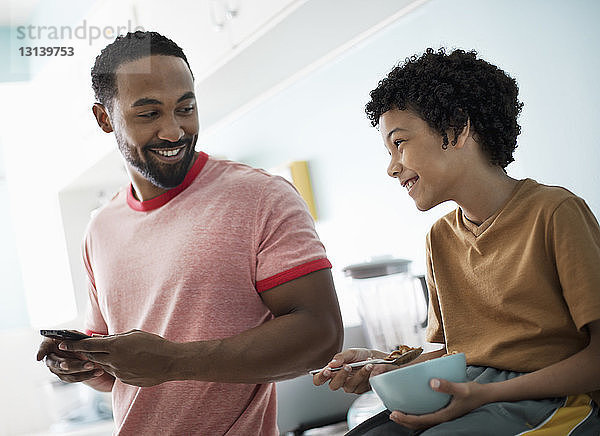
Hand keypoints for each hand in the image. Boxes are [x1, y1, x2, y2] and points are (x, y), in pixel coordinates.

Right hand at [36, 337, 104, 382]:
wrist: (77, 348)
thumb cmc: (71, 339)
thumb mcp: (72, 334)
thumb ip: (72, 336)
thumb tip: (74, 340)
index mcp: (49, 346)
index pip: (43, 348)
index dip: (41, 352)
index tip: (39, 357)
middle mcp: (51, 360)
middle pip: (59, 364)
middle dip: (73, 364)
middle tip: (86, 363)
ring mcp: (58, 370)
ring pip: (68, 374)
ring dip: (82, 372)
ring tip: (94, 366)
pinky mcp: (67, 376)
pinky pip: (76, 378)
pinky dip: (88, 375)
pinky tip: (98, 372)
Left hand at [58, 329, 177, 386]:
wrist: (171, 362)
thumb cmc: (154, 344)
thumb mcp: (134, 335)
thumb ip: (115, 337)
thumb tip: (99, 338)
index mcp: (116, 346)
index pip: (88, 345)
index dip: (74, 344)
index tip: (62, 343)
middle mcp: (114, 360)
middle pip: (92, 356)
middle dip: (87, 352)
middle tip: (83, 348)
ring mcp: (119, 373)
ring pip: (104, 365)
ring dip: (104, 359)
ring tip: (115, 353)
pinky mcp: (125, 381)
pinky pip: (116, 372)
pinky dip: (117, 366)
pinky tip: (130, 362)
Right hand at [312, 348, 392, 393]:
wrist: (378, 359)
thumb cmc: (361, 356)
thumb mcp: (351, 353)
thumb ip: (340, 357)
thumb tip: (331, 363)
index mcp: (333, 371)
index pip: (320, 379)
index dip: (320, 377)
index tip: (327, 371)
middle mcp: (340, 380)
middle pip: (333, 386)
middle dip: (340, 376)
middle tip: (347, 366)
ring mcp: (350, 386)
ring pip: (348, 386)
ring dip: (358, 374)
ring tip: (365, 363)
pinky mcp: (361, 389)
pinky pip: (361, 385)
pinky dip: (366, 373)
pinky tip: (370, 365)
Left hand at [389, 378, 489, 429]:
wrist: (486, 395)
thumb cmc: (474, 392)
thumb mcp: (462, 388)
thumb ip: (447, 386)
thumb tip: (431, 382)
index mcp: (444, 415)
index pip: (421, 420)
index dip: (406, 419)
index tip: (394, 413)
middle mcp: (442, 418)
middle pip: (419, 424)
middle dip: (404, 421)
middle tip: (391, 414)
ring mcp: (443, 416)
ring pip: (422, 422)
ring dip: (409, 420)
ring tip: (398, 413)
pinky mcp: (444, 412)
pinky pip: (428, 416)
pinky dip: (417, 415)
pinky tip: (413, 407)